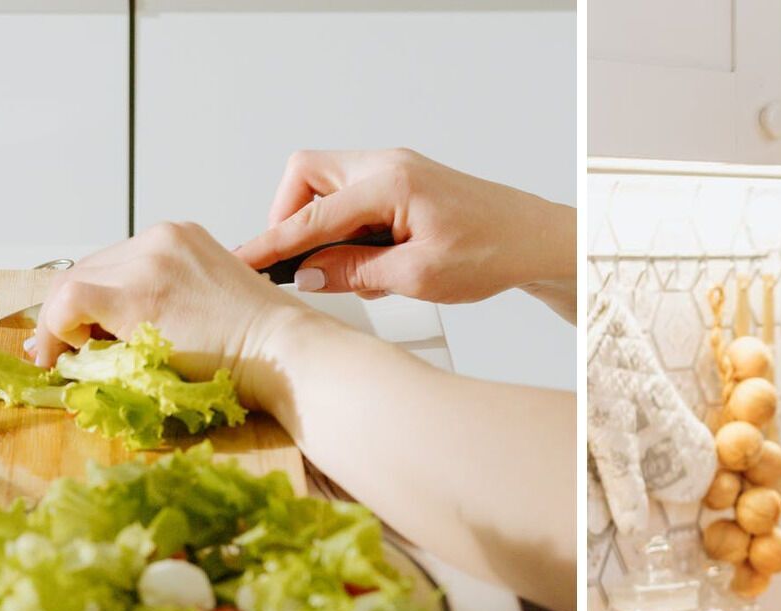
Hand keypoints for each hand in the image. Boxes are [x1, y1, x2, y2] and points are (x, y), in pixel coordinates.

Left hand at [29, 221, 312, 394]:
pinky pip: (67, 303)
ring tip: (65, 360)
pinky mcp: (136, 294)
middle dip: (67, 313)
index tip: (77, 331)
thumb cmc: (263, 347)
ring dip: (60, 325)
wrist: (286, 354)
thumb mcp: (212, 304)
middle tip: (60, 351)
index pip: (113, 262)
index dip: (86, 301)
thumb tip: (117, 338)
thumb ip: (169, 303)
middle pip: (88, 269)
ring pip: (70, 283)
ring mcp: (147, 262)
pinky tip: (67, 353)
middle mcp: (160, 239)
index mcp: (180, 238)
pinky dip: (56, 330)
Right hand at [232, 149, 575, 316]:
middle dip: (290, 217)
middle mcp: (388, 165)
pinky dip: (345, 226)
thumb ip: (357, 272)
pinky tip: (365, 260)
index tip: (244, 262)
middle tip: (297, 263)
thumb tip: (309, 274)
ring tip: (343, 269)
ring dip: (320, 226)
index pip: (312, 213)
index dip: (273, 242)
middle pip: (307, 175)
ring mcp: (395, 171)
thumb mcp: (419, 275)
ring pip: (327, 185)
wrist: (536, 240)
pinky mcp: (402, 184)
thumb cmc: (493, 252)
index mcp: (391, 182)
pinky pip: (352, 197)